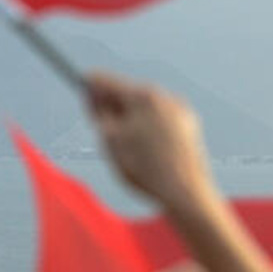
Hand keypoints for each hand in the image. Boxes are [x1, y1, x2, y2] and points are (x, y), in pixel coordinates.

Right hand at [86, 72, 213, 209]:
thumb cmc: (143, 166)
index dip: (90, 88)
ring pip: (145, 108)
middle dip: (113, 106)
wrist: (185, 190)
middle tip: (102, 128)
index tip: (82, 96)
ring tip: (127, 147)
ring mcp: (180, 109)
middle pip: (128, 93)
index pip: (107, 81)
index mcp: (143, 96)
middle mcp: (165, 97)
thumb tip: (94, 92)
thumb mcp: (110, 138)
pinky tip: (147, 149)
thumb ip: (99, 111)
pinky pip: (161, 119)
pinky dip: (149, 128)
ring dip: (131, 119)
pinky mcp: (190, 124)